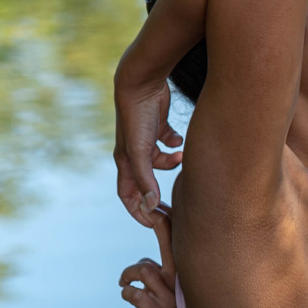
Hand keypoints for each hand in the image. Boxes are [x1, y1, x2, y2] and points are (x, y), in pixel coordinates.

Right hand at [113, 58, 183, 226]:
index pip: (128, 195)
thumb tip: (149, 205)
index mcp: (125, 161)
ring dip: (171, 164)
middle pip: (145, 182)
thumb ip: (146, 178)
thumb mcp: (142, 151)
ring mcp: (146, 139)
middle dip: (158, 195)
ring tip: (181, 159)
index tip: (156, 223)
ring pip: (159, 162)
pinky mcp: (158, 126)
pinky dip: (175, 146)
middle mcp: (133, 152)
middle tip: (176, 207)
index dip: (139, 211)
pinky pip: (168, 142)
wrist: (142, 83)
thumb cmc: (138, 118)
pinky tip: (181, 142)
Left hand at [118, 203, 190, 307]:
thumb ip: (160, 265)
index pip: (181, 240)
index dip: (169, 218)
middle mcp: (182, 282)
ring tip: (125, 283)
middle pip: (171, 244)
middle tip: (150, 210)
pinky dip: (126, 294)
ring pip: (143, 269)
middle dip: (161, 223)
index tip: (156, 205)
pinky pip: (134, 295)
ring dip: (127, 276)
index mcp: (185, 274)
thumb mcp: (168, 289)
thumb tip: (148, 250)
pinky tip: (127, 296)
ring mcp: (171, 299)